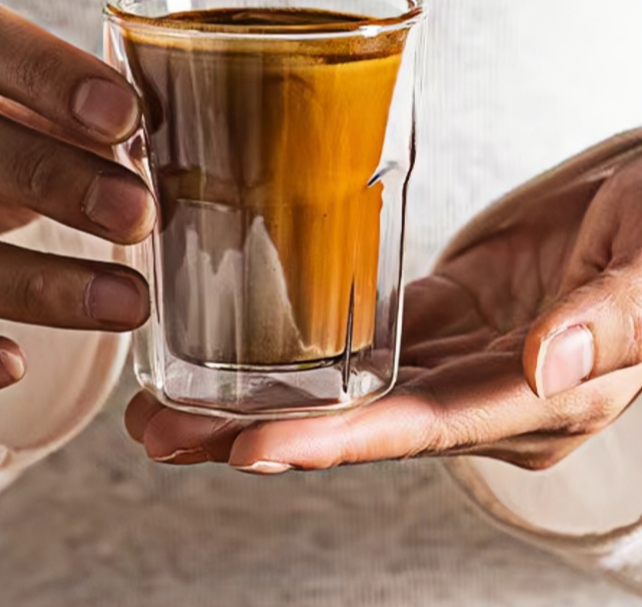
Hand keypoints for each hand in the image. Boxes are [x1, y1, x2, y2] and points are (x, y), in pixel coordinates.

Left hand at [126, 133, 641, 471]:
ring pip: (344, 389)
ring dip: (259, 400)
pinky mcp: (438, 311)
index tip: (247, 447)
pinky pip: (358, 338)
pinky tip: (241, 351)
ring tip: (168, 404)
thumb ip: (606, 321)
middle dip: (258, 435)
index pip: (417, 429)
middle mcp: (483, 391)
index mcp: (535, 399)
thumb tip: (546, 365)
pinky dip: (298, 351)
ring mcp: (454, 353)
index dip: (333, 442)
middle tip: (161, 434)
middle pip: (359, 425)